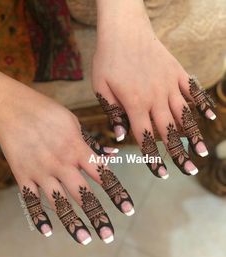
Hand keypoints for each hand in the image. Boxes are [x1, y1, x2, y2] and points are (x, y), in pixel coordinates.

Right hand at [0, 68, 133, 244]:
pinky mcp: (23, 175)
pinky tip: (47, 231)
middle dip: (97, 216)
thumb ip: (92, 143)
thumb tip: (112, 155)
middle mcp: (61, 164)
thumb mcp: (74, 123)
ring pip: (59, 202)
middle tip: (109, 235)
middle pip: (83, 194)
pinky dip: (38, 217)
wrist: (14, 108)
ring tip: (85, 238)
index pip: (102, 175)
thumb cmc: (47, 112)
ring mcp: (41, 171)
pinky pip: (31, 200)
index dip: (116, 193)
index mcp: (77, 149)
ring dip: (72, 222)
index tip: (127, 209)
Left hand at [93, 0, 215, 178]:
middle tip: (189, 170)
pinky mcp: (177, 72)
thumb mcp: (101, 87)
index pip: (145, 137)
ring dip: (193, 134)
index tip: (161, 173)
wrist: (123, 29)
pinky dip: (202, 104)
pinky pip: (192, 90)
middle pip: (169, 131)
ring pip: (184, 114)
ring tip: (202, 151)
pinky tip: (209, 117)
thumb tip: (120, 137)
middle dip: (178, 153)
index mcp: (135, 103)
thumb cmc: (108, 59)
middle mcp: (156, 97)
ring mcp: (169, 84)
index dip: (153, 158)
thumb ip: (113, 113)